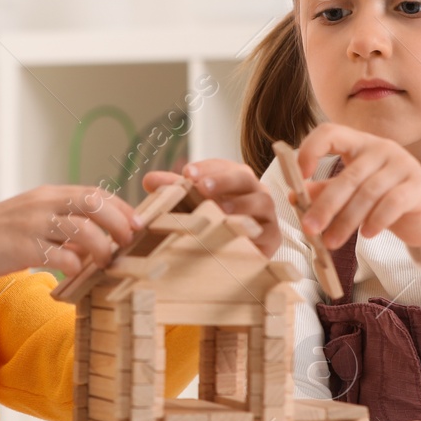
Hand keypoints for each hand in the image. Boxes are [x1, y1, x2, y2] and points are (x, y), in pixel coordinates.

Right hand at [0, 185, 141, 295]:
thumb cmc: (2, 236)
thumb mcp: (36, 221)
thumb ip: (66, 226)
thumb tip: (99, 241)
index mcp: (49, 195)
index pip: (94, 193)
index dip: (120, 207)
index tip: (137, 223)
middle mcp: (43, 204)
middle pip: (93, 204)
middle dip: (119, 222)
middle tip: (129, 241)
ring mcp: (33, 224)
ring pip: (81, 229)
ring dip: (101, 247)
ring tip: (106, 262)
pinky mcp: (23, 247)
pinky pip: (59, 255)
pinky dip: (74, 266)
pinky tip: (75, 274)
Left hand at [143, 158, 279, 256]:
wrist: (237, 254)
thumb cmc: (213, 221)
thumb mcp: (192, 203)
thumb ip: (173, 190)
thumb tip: (148, 180)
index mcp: (235, 178)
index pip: (222, 165)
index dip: (205, 168)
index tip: (186, 173)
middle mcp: (254, 190)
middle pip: (244, 177)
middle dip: (223, 180)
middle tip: (202, 186)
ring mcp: (266, 213)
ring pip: (261, 202)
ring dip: (241, 204)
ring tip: (220, 209)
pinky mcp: (272, 237)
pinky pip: (268, 232)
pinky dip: (254, 231)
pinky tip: (238, 232)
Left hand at [295, 123, 420, 261]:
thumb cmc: (385, 198)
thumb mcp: (352, 193)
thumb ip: (325, 191)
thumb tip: (295, 197)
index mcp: (360, 144)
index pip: (330, 133)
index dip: (310, 150)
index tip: (300, 176)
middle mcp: (382, 149)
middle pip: (348, 176)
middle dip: (326, 205)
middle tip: (310, 229)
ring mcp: (403, 165)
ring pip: (368, 193)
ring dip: (347, 221)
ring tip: (332, 242)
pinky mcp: (420, 187)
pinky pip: (394, 203)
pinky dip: (377, 220)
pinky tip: (366, 235)